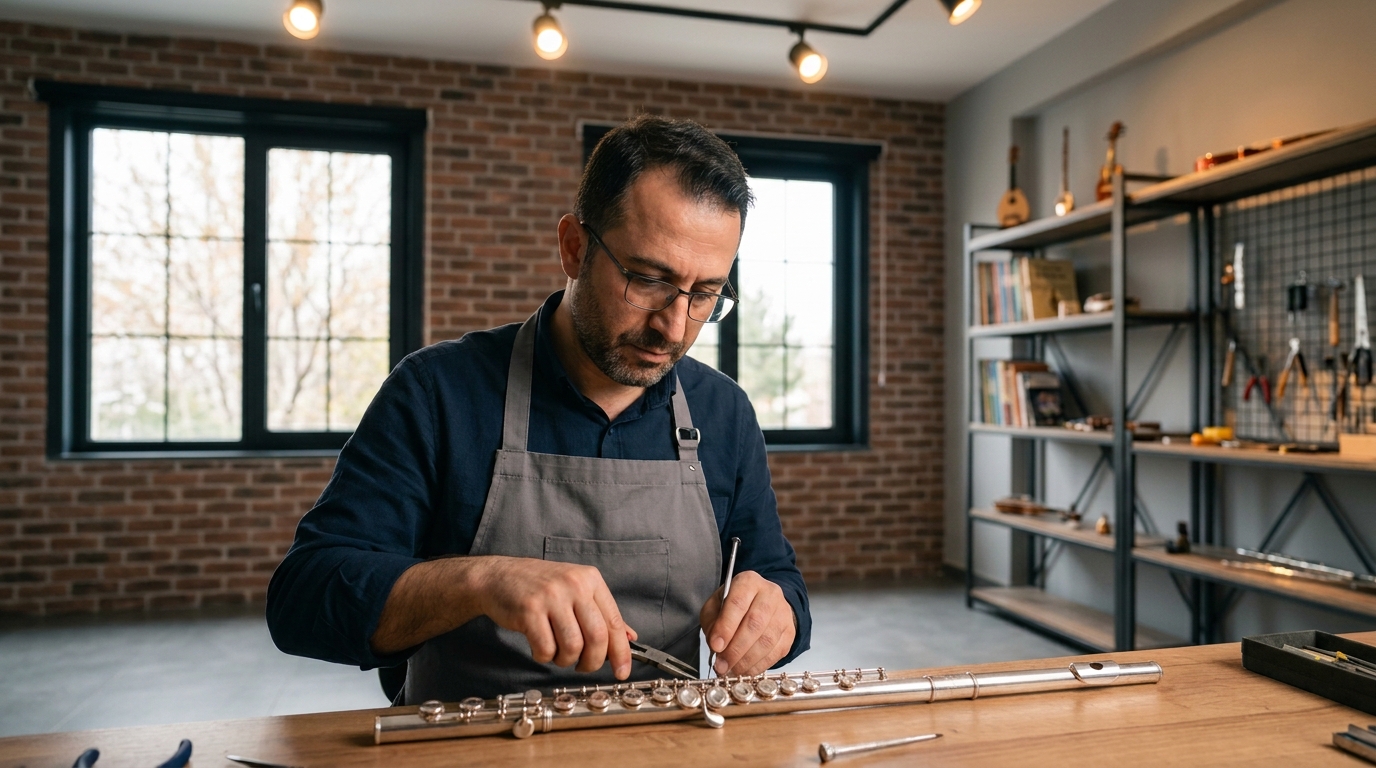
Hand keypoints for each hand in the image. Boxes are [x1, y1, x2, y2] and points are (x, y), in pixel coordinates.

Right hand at [476, 556, 636, 678]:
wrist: (498, 576)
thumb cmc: (540, 587)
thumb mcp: (576, 591)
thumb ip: (602, 614)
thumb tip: (630, 638)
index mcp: (590, 580)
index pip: (614, 622)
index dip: (621, 652)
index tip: (622, 672)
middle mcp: (574, 585)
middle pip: (597, 637)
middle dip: (592, 662)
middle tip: (583, 667)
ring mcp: (551, 597)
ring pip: (572, 646)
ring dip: (566, 660)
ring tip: (557, 654)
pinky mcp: (529, 610)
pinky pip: (546, 648)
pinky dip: (545, 657)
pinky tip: (540, 647)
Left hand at [699, 571, 795, 675]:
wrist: (763, 603)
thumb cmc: (735, 605)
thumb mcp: (716, 606)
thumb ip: (712, 622)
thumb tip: (717, 646)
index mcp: (748, 582)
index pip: (737, 603)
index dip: (726, 627)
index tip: (715, 646)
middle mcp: (770, 594)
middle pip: (755, 624)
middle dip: (735, 649)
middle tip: (721, 665)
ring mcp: (783, 613)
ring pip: (767, 641)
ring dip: (746, 661)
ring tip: (731, 671)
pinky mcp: (790, 632)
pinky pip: (776, 653)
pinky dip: (758, 666)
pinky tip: (745, 670)